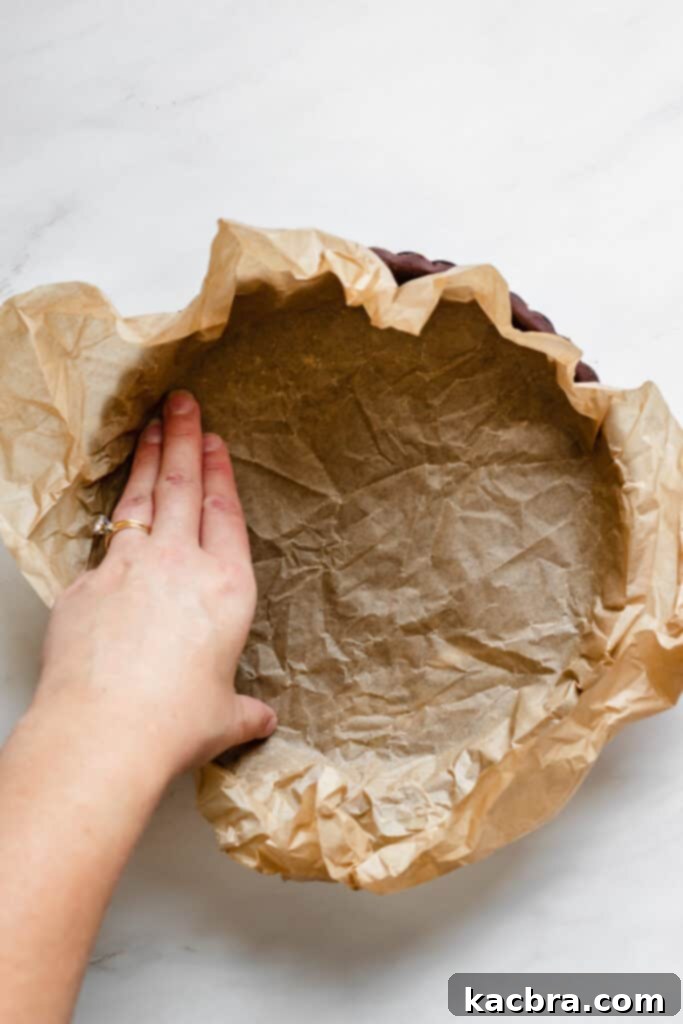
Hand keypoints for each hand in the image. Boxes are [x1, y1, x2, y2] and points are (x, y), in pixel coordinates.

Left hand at [36, 390, 275, 780]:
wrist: (105, 732)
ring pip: (140, 500)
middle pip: (183, 488)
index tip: (214, 441)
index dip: (220, 472)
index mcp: (226, 588)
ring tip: (149, 428)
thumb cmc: (173, 723)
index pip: (225, 513)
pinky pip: (103, 546)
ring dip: (147, 460)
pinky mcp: (85, 585)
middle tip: (181, 403)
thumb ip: (243, 710)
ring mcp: (127, 568)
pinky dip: (111, 526)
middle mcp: (178, 565)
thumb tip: (260, 720)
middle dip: (183, 439)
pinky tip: (112, 520)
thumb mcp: (223, 717)